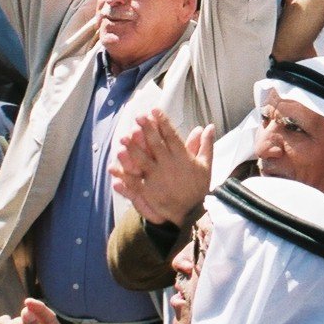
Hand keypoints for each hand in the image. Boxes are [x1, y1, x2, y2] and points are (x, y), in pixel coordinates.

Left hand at [109, 108, 212, 225]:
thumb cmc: (199, 188)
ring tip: (123, 137)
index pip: (171, 135)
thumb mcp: (206, 165)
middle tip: (138, 117)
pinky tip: (113, 168)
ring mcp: (158, 179)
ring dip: (132, 149)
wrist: (193, 213)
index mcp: (182, 157)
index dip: (162, 122)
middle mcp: (169, 166)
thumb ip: (206, 145)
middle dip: (146, 129)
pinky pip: (135, 182)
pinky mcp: (150, 192)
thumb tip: (209, 126)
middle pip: (155, 144)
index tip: (154, 110)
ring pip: (142, 160)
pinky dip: (123, 175)